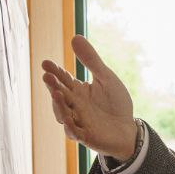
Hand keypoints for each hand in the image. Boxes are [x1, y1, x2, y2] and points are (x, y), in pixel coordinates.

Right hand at [40, 35, 136, 159]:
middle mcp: (74, 106)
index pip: (63, 80)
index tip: (45, 63)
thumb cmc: (116, 103)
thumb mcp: (105, 78)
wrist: (128, 129)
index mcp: (78, 91)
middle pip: (59, 95)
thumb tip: (75, 36)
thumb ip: (91, 60)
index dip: (54, 72)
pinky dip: (70, 126)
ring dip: (59, 105)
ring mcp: (78, 121)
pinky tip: (67, 119)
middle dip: (53, 86)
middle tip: (47, 76)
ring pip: (62, 114)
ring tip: (58, 94)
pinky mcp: (86, 136)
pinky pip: (74, 132)